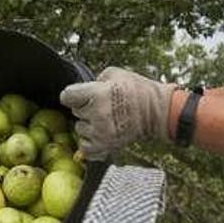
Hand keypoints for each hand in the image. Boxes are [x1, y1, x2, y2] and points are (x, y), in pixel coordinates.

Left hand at [59, 67, 174, 158]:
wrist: (157, 112)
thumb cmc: (138, 91)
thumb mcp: (115, 74)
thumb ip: (95, 80)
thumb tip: (84, 87)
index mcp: (98, 94)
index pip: (66, 96)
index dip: (72, 94)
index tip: (77, 95)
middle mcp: (97, 114)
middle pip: (74, 111)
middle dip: (84, 107)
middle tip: (101, 105)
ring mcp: (101, 132)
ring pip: (79, 129)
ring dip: (88, 124)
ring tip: (104, 119)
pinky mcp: (106, 146)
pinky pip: (85, 148)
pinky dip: (90, 142)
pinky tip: (100, 133)